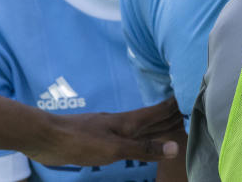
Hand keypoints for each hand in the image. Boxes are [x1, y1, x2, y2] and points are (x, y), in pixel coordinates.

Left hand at [26, 97, 184, 166]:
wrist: (46, 137)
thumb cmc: (80, 141)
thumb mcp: (114, 148)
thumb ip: (144, 149)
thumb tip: (175, 147)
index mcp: (130, 122)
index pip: (160, 110)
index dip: (177, 104)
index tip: (195, 93)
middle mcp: (124, 123)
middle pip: (154, 117)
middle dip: (173, 114)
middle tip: (192, 109)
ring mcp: (112, 129)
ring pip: (143, 126)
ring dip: (160, 125)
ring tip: (175, 123)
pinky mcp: (102, 138)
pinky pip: (131, 136)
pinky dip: (144, 136)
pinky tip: (143, 139)